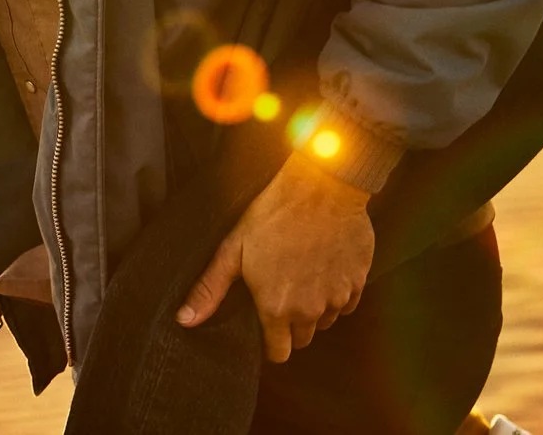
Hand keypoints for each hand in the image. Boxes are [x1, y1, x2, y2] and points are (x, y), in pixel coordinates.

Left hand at [176, 154, 373, 362]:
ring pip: (325, 321)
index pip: (279, 353)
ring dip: (314, 308)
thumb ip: (210, 289)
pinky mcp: (358, 284)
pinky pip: (347, 303)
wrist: (321, 188)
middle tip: (280, 293)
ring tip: (300, 275)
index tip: (266, 326)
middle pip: (302, 338)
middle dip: (291, 325)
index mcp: (277, 307)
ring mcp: (337, 298)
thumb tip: (184, 319)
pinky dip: (336, 293)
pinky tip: (323, 268)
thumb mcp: (233, 249)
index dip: (271, 343)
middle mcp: (310, 311)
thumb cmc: (273, 215)